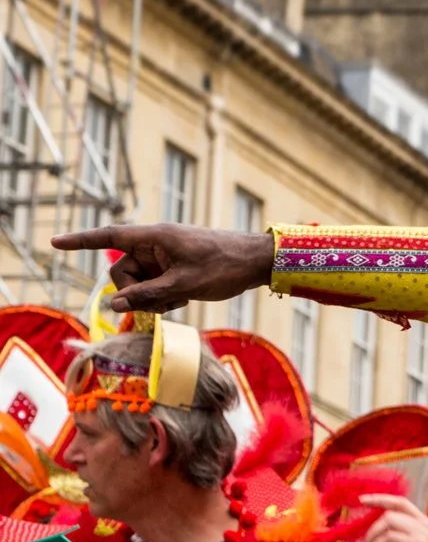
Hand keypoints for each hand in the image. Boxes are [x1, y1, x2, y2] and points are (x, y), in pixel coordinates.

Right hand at [49, 225, 273, 313]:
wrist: (258, 262)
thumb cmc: (224, 267)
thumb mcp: (184, 285)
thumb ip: (148, 295)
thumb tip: (114, 304)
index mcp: (155, 237)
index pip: (109, 237)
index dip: (81, 241)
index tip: (55, 242)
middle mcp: (156, 244)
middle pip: (123, 272)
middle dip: (135, 291)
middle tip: (163, 300)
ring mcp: (165, 257)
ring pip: (139, 283)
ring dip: (153, 297)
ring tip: (181, 298)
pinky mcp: (175, 268)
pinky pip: (155, 286)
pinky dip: (164, 296)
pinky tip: (185, 298)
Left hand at [359, 494, 427, 541]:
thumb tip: (383, 541)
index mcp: (427, 525)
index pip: (401, 503)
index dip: (380, 499)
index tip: (362, 500)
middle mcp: (426, 526)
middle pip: (390, 513)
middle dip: (371, 529)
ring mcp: (423, 535)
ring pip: (387, 522)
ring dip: (371, 539)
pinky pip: (388, 539)